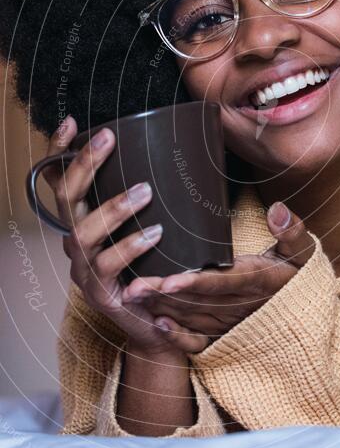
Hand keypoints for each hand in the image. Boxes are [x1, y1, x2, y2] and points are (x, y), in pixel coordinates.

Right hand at [43, 115, 207, 359]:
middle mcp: (75, 243)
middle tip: (108, 138)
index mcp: (82, 222)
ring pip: (82, 234)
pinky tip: (154, 234)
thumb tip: (174, 150)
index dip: (58, 152)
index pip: (59, 182)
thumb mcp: (148, 225)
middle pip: (64, 199)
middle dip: (83, 165)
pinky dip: (129, 248)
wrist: (159, 325)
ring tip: (144, 192)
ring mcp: (83, 270)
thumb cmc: (155, 268)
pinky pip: (108, 268)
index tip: (70, 122)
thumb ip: (147, 197)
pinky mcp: (101, 295)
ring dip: (112, 208)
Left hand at [121, 201, 315, 348]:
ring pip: (192, 317)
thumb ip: (292, 230)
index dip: (195, 282)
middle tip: (133, 285)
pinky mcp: (225, 333)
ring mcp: (231, 323)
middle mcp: (240, 306)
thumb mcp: (302, 252)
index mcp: (256, 282)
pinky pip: (200, 340)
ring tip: (132, 295)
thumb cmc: (299, 274)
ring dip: (163, 308)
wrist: (306, 314)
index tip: (170, 279)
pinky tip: (157, 324)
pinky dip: (179, 337)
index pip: (222, 283)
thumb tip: (277, 208)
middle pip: (197, 301)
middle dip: (164, 294)